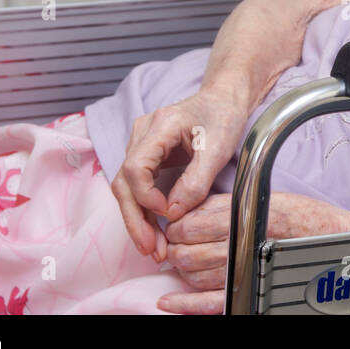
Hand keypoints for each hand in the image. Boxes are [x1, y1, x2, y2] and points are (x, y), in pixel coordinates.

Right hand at [110, 86, 252, 262]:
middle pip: (125, 182)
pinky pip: (139, 187)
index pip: (135, 166)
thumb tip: (173, 213)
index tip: (166, 212)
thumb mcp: (219, 148)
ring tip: (154, 249)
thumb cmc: (223, 115)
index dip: (145, 195)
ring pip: (128, 188)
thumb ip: (197, 181)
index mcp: (160, 126)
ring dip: (139, 220)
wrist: (224, 99)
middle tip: (151, 248)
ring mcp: (142, 145)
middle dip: (135, 219)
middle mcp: (143, 134)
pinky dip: (146, 211)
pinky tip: (156, 233)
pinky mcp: (148, 156)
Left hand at [157, 192, 349, 313]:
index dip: (176, 227)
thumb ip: (223, 204)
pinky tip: (168, 300)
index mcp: (243, 216)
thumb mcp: (261, 196)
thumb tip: (188, 211)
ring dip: (184, 271)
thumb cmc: (301, 216)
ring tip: (187, 262)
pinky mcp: (249, 290)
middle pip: (187, 253)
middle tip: (179, 243)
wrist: (333, 238)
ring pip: (194, 277)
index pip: (189, 225)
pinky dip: (185, 304)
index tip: (177, 225)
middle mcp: (241, 244)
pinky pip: (209, 302)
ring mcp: (243, 270)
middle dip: (177, 249)